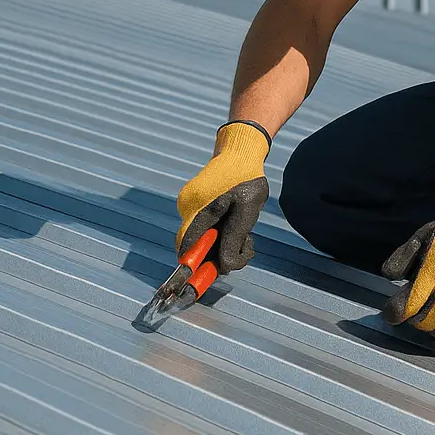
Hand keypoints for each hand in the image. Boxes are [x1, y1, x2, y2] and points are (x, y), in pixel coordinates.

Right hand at [175, 121, 270, 270]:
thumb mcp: (246, 211)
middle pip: (196, 247)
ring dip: (225, 244)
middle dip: (219, 256)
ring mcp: (190, 206)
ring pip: (203, 239)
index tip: (201, 284)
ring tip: (247, 235)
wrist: (241, 150)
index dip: (193, 269)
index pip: (186, 249)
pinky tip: (239, 225)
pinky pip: (206, 229)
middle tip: (245, 248)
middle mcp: (187, 209)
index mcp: (196, 210)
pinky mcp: (197, 205)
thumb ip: (233, 239)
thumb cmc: (246, 178)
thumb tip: (223, 267)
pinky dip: (222, 234)